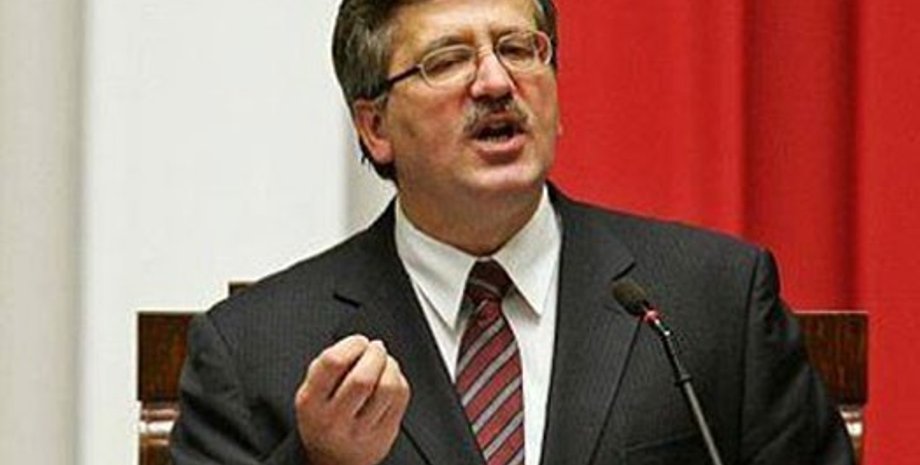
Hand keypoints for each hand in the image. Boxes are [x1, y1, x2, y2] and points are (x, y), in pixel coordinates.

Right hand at [295, 335, 410, 464]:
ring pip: (387, 387)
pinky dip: (399, 379)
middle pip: (363, 377)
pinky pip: (400, 398)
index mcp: (311, 403)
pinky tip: (391, 377)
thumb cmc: (323, 420)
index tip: (358, 341)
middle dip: (374, 354)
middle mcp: (335, 419)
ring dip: (390, 365)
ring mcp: (361, 430)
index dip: (351, 344)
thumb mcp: (310, 393)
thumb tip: (355, 343)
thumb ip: (325, 366)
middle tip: (375, 348)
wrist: (334, 462)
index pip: (333, 363)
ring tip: (385, 361)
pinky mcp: (384, 434)